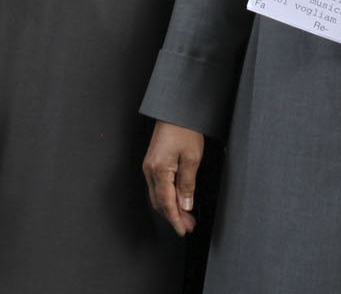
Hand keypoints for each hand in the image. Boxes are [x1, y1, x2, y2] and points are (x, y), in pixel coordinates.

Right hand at [142, 121, 203, 235]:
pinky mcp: (152, 163)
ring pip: (157, 196)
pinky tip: (178, 200)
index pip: (166, 203)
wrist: (175, 110)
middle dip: (173, 217)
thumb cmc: (184, 130)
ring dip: (171, 208)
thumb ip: (187, 185)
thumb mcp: (191, 158)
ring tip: (186, 217)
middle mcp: (149, 170)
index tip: (183, 230)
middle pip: (159, 203)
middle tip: (189, 226)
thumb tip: (185, 206)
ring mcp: (149, 167)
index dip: (175, 219)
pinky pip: (158, 187)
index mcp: (158, 170)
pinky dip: (167, 197)